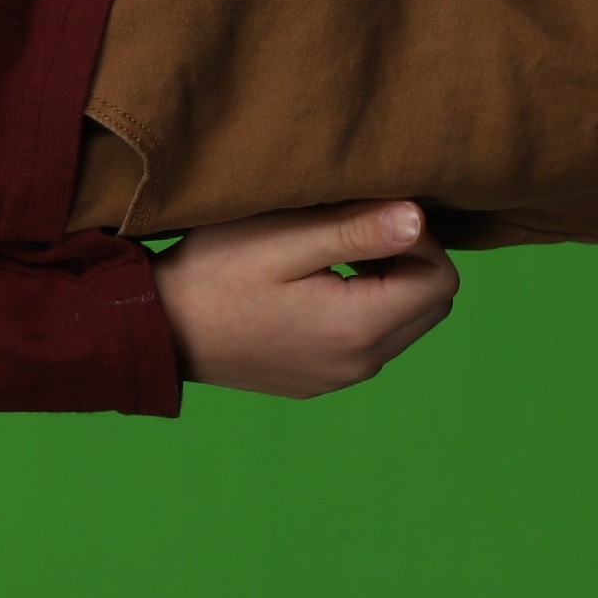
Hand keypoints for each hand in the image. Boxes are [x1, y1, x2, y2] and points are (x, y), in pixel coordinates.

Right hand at [156, 199, 456, 397]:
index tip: (367, 217)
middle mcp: (360, 363)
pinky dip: (359, 310)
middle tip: (350, 234)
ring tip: (325, 258)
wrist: (156, 328)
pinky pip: (368, 343)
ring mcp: (340, 377)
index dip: (419, 237)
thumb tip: (420, 217)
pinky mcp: (319, 380)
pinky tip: (308, 288)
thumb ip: (356, 230)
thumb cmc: (212, 274)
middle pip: (431, 305)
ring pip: (404, 324)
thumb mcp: (282, 239)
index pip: (442, 278)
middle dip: (408, 262)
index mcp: (358, 327)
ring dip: (384, 286)